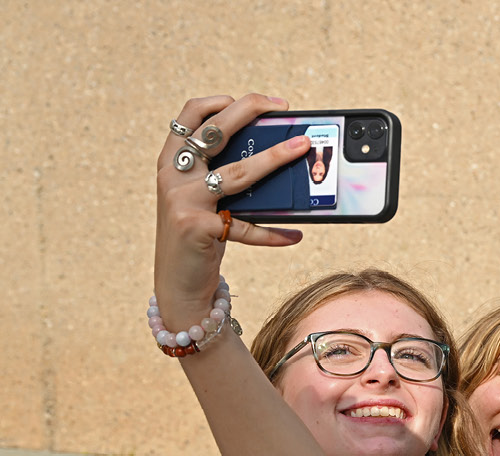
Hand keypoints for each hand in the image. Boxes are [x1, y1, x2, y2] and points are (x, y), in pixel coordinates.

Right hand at [155, 93, 307, 319]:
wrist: (178, 285)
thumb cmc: (200, 238)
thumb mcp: (205, 202)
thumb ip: (225, 178)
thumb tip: (275, 156)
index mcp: (171, 162)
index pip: (190, 115)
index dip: (221, 101)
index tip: (256, 101)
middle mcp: (173, 176)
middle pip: (214, 131)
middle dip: (250, 111)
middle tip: (283, 108)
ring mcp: (183, 200)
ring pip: (238, 173)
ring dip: (274, 158)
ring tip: (302, 150)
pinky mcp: (197, 228)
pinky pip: (247, 226)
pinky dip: (274, 232)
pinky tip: (295, 235)